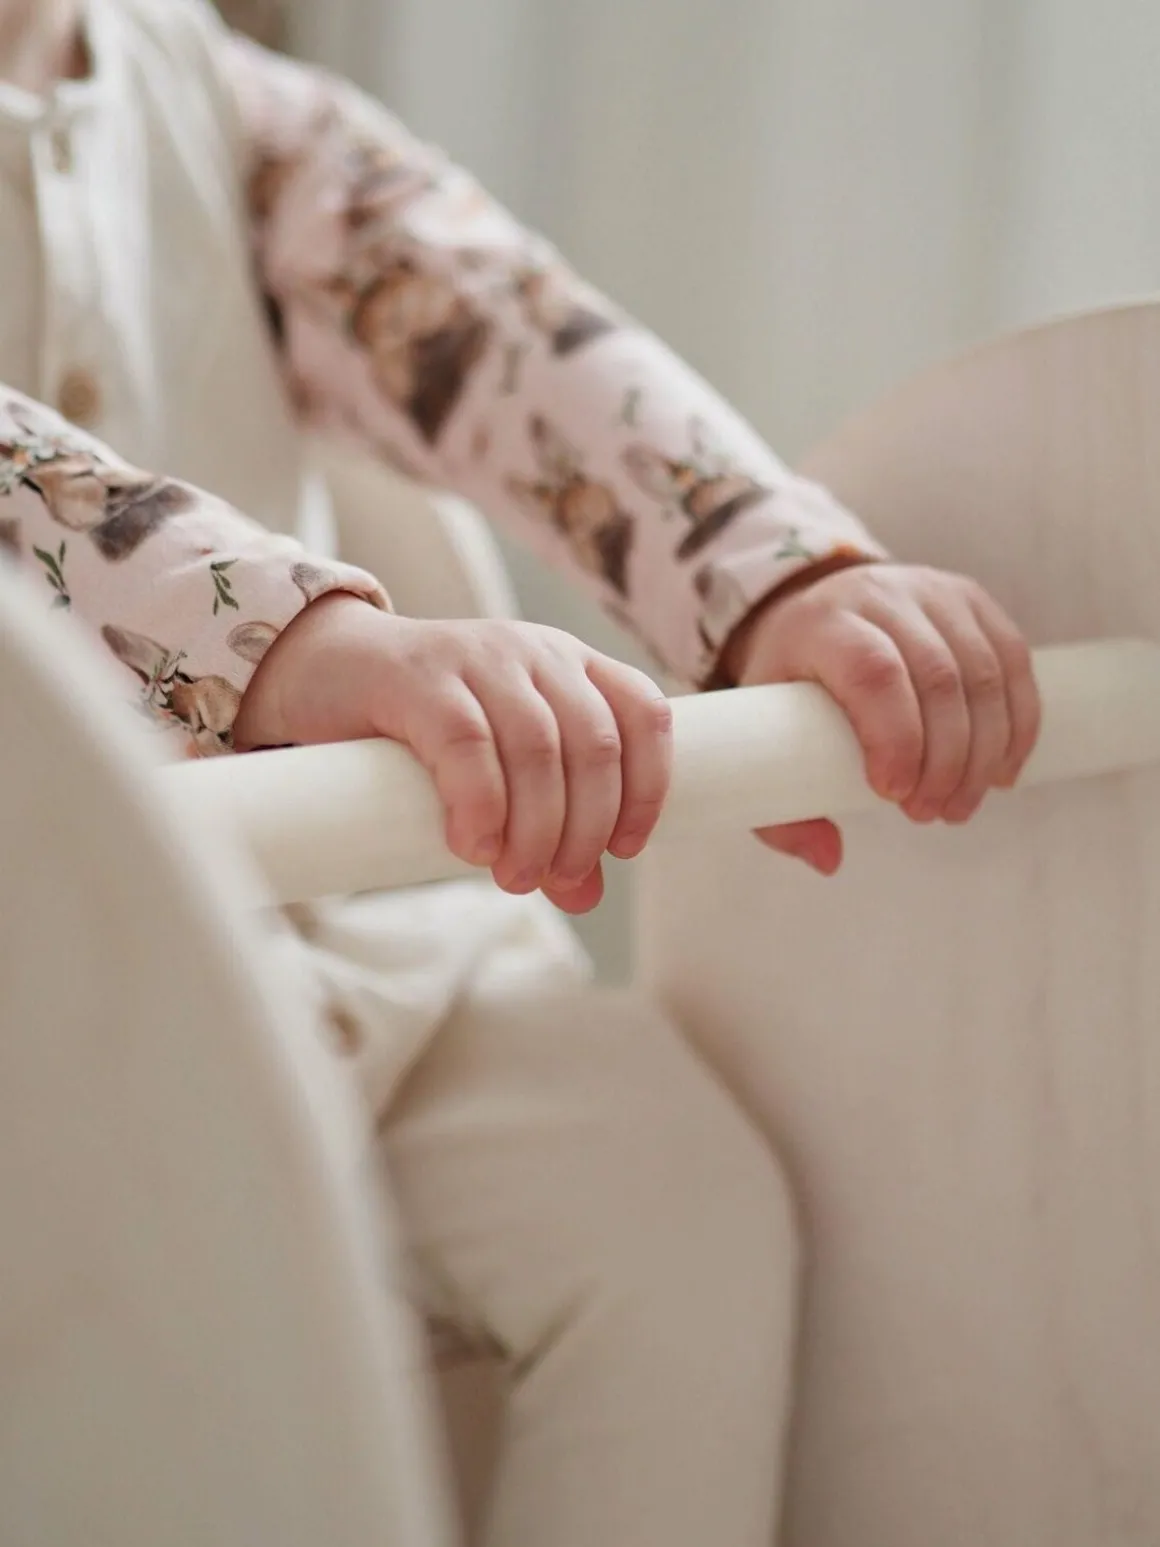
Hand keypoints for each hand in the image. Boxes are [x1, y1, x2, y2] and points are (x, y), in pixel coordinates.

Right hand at [234, 594, 672, 913]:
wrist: (324, 667)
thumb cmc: (420, 725)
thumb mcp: (498, 770)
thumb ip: (545, 823)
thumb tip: (586, 895)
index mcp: (568, 666)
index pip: (643, 714)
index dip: (648, 787)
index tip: (625, 849)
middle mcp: (533, 652)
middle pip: (594, 745)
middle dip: (585, 829)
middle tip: (556, 882)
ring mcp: (477, 657)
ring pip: (538, 749)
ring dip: (536, 830)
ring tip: (513, 878)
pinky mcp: (419, 677)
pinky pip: (468, 744)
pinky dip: (481, 806)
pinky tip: (472, 847)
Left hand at [721, 562, 1040, 872]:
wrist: (811, 606)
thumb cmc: (789, 685)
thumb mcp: (762, 740)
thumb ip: (781, 811)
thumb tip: (829, 859)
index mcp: (822, 624)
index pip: (874, 672)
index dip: (896, 738)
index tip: (892, 795)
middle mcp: (881, 595)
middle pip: (938, 678)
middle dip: (945, 761)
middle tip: (930, 814)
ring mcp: (933, 592)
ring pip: (982, 673)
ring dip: (983, 753)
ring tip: (960, 804)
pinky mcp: (972, 600)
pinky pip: (1013, 661)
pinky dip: (1017, 725)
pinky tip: (999, 772)